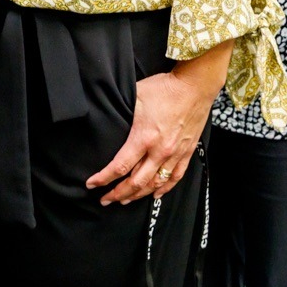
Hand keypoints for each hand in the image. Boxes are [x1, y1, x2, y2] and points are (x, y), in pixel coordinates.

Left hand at [86, 68, 216, 204]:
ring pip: (155, 184)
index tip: (92, 184)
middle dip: (118, 193)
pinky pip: (175, 178)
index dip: (104, 178)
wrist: (195, 86)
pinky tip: (155, 194)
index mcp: (144, 137)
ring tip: (125, 200)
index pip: (120, 166)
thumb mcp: (135, 97)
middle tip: (105, 199)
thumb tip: (107, 118)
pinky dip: (164, 189)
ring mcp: (175, 154)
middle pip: (136, 182)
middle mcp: (160, 151)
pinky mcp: (186, 153)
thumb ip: (122, 113)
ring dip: (138, 195)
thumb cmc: (164, 88)